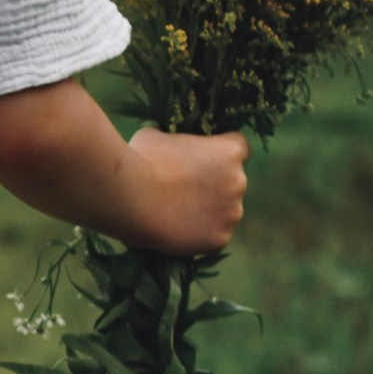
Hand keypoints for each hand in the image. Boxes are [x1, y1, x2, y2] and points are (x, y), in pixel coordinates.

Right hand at [118, 126, 247, 258]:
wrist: (132, 200)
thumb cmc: (142, 160)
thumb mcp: (158, 135)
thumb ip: (176, 140)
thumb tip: (168, 144)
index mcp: (230, 151)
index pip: (240, 148)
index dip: (221, 153)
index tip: (204, 158)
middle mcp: (239, 181)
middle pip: (233, 181)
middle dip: (214, 184)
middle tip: (184, 189)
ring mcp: (232, 212)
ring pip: (225, 210)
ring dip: (208, 210)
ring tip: (176, 212)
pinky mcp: (220, 238)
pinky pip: (214, 234)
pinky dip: (200, 233)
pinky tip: (177, 230)